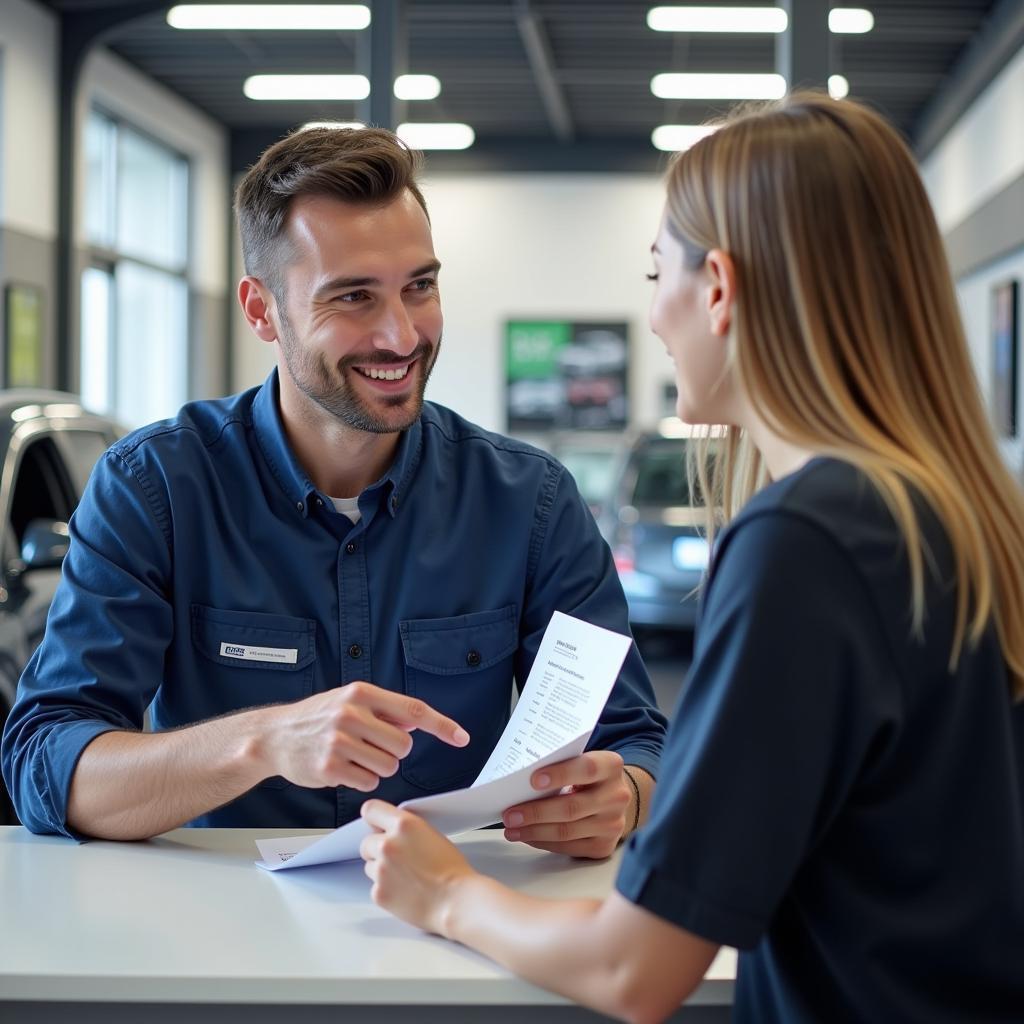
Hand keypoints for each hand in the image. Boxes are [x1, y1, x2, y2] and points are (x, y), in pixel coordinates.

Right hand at [261, 682, 469, 790]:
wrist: (274, 736)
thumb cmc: (317, 718)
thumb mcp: (348, 700)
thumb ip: (383, 710)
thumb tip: (417, 720)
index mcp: (361, 694)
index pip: (413, 710)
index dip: (442, 725)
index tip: (462, 737)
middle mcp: (351, 714)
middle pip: (403, 745)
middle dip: (393, 751)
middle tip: (370, 746)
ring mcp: (339, 741)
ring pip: (388, 766)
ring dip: (376, 766)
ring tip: (353, 755)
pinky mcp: (330, 767)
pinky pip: (368, 782)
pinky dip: (360, 779)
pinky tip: (342, 768)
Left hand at [360, 800, 475, 935]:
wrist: (456, 900)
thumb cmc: (452, 870)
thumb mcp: (431, 834)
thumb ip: (406, 829)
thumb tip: (390, 831)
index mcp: (404, 825)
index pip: (370, 810)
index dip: (373, 819)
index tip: (376, 826)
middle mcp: (388, 845)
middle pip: (367, 842)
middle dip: (378, 849)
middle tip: (397, 858)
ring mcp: (381, 870)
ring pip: (369, 865)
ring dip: (381, 869)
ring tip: (405, 876)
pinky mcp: (378, 892)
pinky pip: (374, 886)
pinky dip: (386, 889)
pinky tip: (405, 891)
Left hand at [501, 750, 630, 859]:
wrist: (613, 797)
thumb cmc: (586, 776)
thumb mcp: (580, 761)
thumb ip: (560, 766)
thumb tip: (520, 781)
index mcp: (611, 766)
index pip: (587, 769)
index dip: (560, 774)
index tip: (533, 780)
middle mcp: (617, 796)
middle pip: (572, 807)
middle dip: (536, 812)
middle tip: (509, 814)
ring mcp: (612, 824)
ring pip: (567, 831)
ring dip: (534, 831)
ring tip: (511, 829)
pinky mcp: (604, 846)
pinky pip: (569, 847)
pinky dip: (543, 842)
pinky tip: (527, 836)